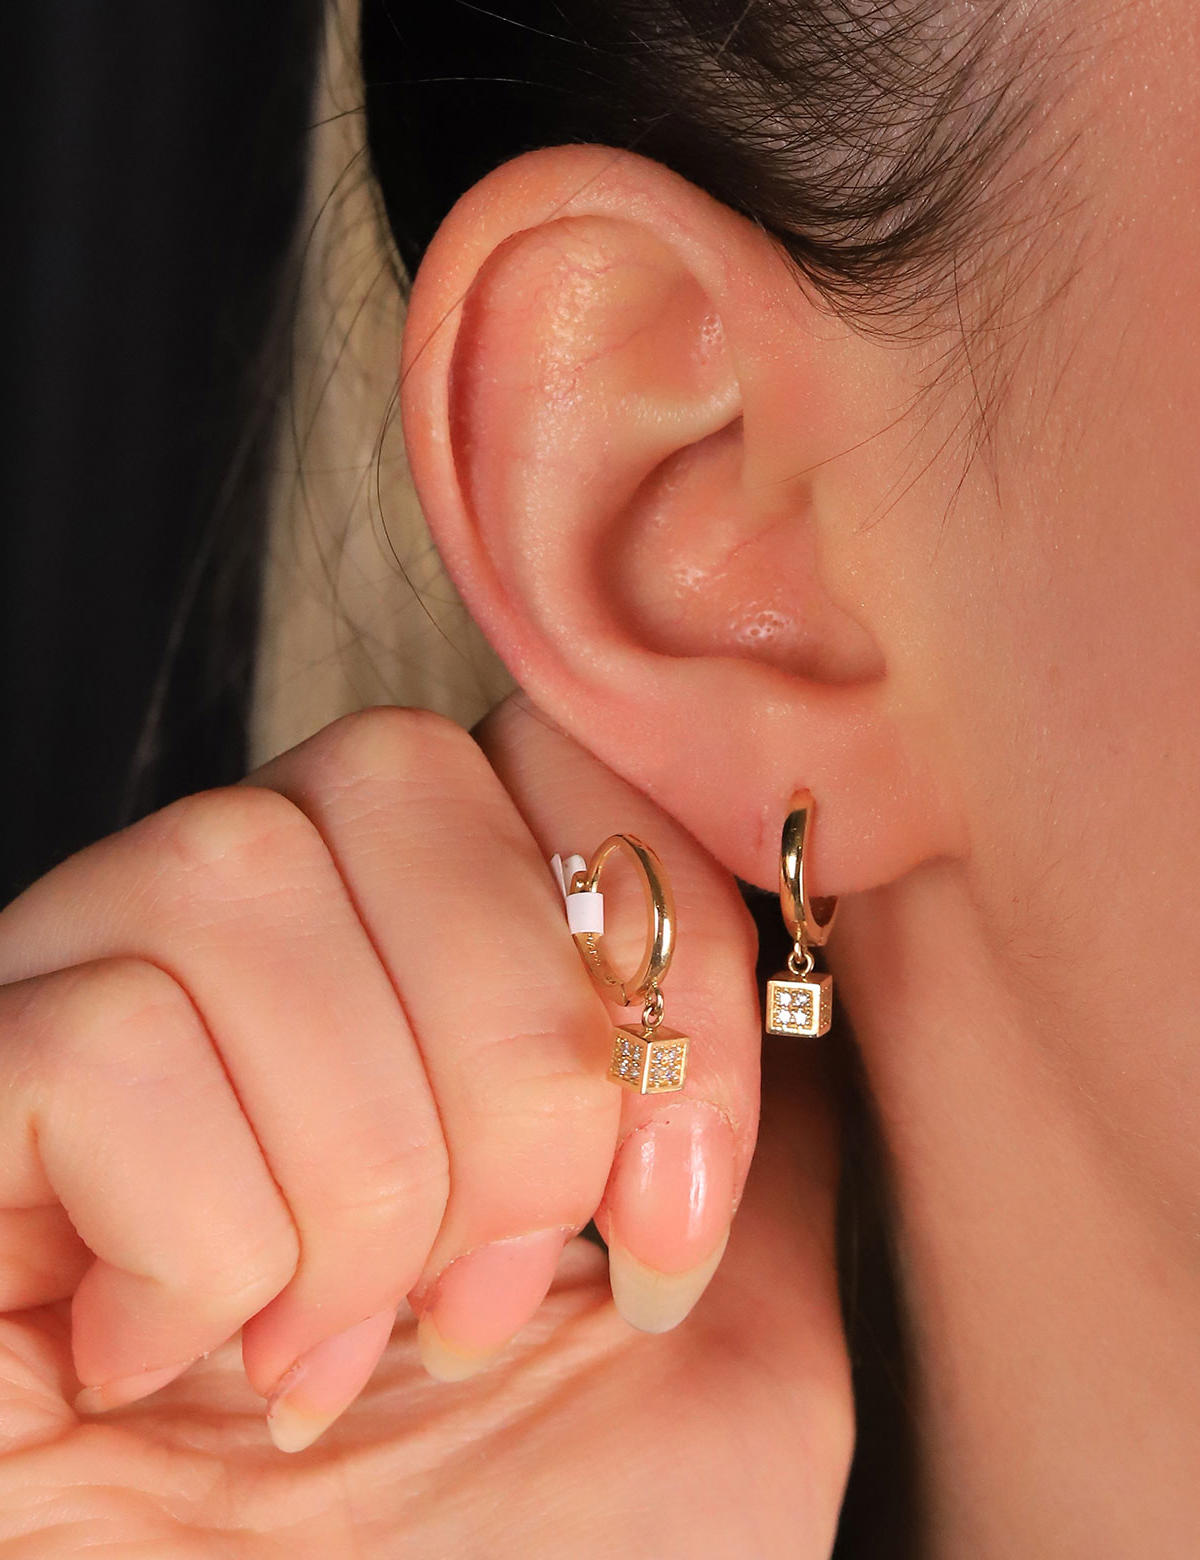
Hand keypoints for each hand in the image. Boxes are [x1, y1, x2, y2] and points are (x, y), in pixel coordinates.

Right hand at [0, 696, 850, 1555]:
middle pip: (395, 769)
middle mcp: (247, 948)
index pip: (536, 742)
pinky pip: (97, 1035)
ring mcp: (79, 1006)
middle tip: (493, 1303)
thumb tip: (776, 940)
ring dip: (361, 1167)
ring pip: (239, 875)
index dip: (661, 931)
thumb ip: (762, 1121)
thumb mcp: (722, 1343)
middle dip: (517, 1062)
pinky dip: (199, 1233)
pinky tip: (174, 1360)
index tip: (676, 1193)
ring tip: (340, 1348)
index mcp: (420, 967)